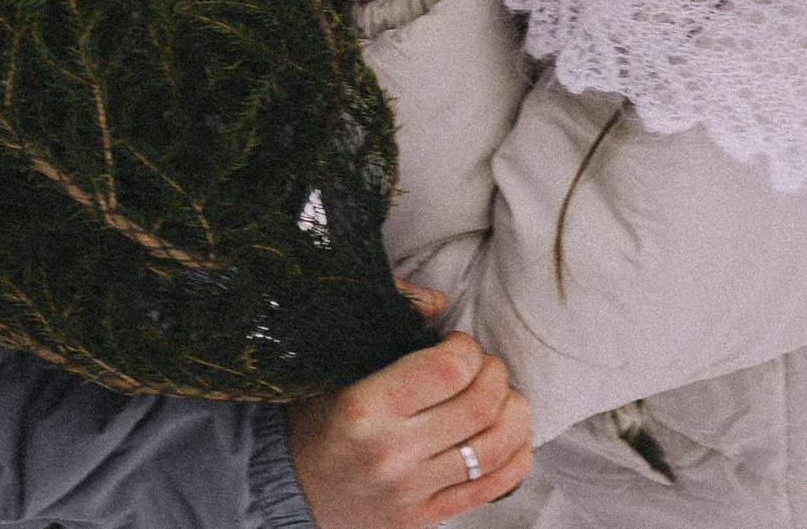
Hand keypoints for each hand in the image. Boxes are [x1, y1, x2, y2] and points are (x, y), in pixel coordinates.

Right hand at [286, 329, 533, 528]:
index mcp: (366, 407)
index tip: (456, 344)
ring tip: (502, 399)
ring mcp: (411, 490)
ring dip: (514, 414)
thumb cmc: (316, 418)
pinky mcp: (424, 517)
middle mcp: (392, 451)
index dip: (467, 347)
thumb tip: (438, 299)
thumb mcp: (336, 364)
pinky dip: (517, 459)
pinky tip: (513, 437)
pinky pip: (491, 488)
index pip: (450, 368)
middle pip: (481, 405)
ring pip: (495, 447)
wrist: (290, 487)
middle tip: (484, 367)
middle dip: (496, 374)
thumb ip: (387, 324)